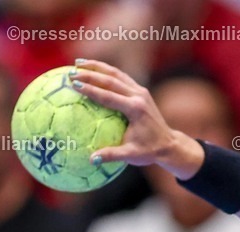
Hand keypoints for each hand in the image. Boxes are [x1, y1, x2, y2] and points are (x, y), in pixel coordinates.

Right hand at [68, 60, 203, 177]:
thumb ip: (112, 155)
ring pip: (116, 73)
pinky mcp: (140, 90)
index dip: (91, 89)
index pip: (109, 96)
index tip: (75, 85)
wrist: (169, 144)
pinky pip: (121, 77)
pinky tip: (92, 68)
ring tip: (78, 63)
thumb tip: (91, 160)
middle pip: (111, 80)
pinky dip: (106, 70)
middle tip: (70, 73)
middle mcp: (138, 96)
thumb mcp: (131, 155)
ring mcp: (140, 91)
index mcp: (135, 109)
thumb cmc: (149, 151)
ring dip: (97, 66)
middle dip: (90, 74)